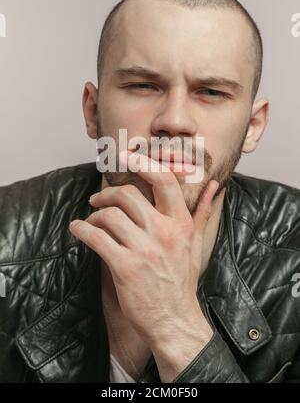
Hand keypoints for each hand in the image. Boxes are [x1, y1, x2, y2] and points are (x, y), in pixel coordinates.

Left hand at [69, 151, 218, 345]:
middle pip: (128, 194)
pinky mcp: (125, 267)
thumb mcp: (197, 243)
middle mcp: (164, 232)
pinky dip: (82, 230)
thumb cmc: (182, 280)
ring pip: (110, 215)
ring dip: (93, 215)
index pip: (164, 181)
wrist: (174, 319)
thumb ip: (202, 211)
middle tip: (98, 198)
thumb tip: (213, 186)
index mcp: (182, 223)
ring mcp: (144, 249)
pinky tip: (78, 230)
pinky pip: (97, 238)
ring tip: (90, 221)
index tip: (127, 158)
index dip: (143, 164)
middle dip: (107, 193)